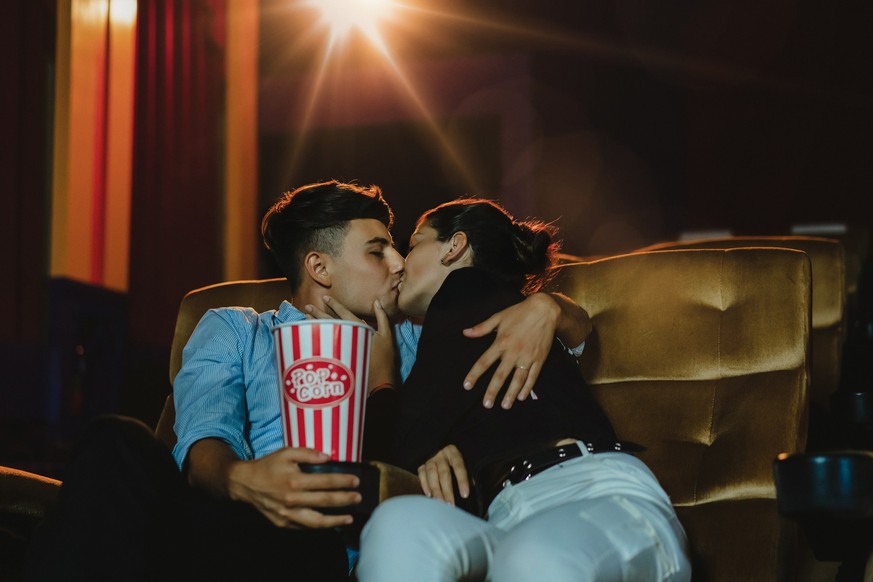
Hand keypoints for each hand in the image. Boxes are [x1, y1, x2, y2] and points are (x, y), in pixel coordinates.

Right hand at [226, 447, 361, 528]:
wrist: (245, 484)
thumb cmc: (268, 466)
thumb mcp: (287, 453)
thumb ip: (308, 453)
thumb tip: (329, 457)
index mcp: (294, 480)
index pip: (326, 482)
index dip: (343, 482)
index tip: (355, 481)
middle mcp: (292, 500)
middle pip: (325, 501)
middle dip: (345, 499)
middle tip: (358, 498)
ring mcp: (287, 515)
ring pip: (317, 522)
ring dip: (336, 520)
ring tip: (349, 518)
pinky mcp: (283, 524)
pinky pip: (305, 527)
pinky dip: (320, 526)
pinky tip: (331, 523)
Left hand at [306, 296, 396, 391]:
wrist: (379, 382)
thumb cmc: (385, 359)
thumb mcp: (387, 335)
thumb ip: (382, 317)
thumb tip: (377, 302)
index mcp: (359, 328)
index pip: (344, 313)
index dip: (334, 304)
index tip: (325, 298)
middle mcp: (347, 336)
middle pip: (330, 322)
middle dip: (318, 313)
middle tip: (307, 306)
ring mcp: (341, 348)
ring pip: (325, 332)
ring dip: (314, 324)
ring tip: (305, 317)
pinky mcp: (337, 358)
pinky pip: (324, 345)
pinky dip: (317, 337)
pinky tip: (310, 334)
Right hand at [417, 445, 468, 505]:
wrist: (440, 452)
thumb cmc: (455, 461)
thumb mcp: (463, 462)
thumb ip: (467, 474)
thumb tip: (473, 487)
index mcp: (453, 452)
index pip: (459, 466)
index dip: (462, 480)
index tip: (465, 495)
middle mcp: (441, 455)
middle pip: (444, 473)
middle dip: (447, 490)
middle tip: (450, 504)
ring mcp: (430, 460)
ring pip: (431, 474)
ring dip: (436, 490)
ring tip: (440, 502)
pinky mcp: (422, 466)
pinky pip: (421, 474)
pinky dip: (425, 485)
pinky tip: (429, 495)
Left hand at [462, 293, 559, 408]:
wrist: (545, 310)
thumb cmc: (519, 313)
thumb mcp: (499, 317)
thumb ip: (482, 328)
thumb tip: (465, 333)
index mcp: (501, 342)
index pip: (484, 362)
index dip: (474, 374)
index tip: (467, 386)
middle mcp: (513, 352)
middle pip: (500, 376)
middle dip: (492, 391)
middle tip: (486, 405)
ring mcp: (527, 357)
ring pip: (518, 380)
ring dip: (510, 394)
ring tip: (504, 406)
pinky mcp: (539, 359)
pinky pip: (533, 376)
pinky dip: (527, 387)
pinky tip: (521, 397)